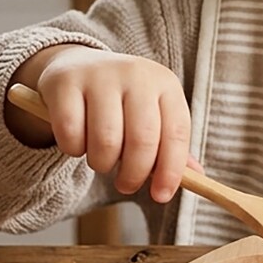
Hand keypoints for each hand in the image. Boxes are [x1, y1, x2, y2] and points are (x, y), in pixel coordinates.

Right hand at [6, 46, 193, 202]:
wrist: (77, 66)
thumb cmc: (122, 101)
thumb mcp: (152, 114)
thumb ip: (171, 146)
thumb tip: (198, 177)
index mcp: (165, 84)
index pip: (177, 132)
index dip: (171, 170)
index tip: (160, 196)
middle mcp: (136, 75)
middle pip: (143, 139)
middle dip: (134, 174)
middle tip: (126, 185)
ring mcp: (99, 75)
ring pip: (106, 140)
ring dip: (102, 164)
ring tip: (100, 160)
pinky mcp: (65, 82)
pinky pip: (71, 133)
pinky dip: (73, 149)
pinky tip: (77, 143)